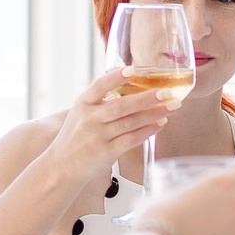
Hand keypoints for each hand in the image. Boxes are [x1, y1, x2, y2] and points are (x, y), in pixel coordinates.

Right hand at [43, 68, 173, 185]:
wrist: (63, 166)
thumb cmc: (76, 136)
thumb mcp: (81, 112)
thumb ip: (100, 99)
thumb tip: (128, 79)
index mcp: (83, 103)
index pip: (99, 86)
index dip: (116, 77)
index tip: (132, 69)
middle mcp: (90, 119)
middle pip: (122, 105)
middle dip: (147, 98)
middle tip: (167, 91)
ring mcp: (98, 136)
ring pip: (130, 122)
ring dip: (153, 114)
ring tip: (172, 106)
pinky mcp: (106, 152)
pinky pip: (131, 140)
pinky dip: (147, 131)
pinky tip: (159, 124)